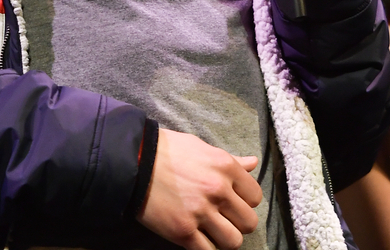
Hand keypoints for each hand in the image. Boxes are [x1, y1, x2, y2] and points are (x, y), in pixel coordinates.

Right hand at [136, 128, 261, 249]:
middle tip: (225, 219)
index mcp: (226, 168)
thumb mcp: (203, 148)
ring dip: (225, 239)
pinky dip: (205, 248)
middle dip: (238, 223)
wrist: (134, 162)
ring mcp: (200, 213)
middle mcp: (218, 191)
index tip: (234, 203)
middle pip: (249, 222)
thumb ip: (231, 160)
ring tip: (213, 232)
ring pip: (233, 241)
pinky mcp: (182, 231)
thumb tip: (253, 163)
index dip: (246, 202)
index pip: (255, 197)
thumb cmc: (169, 151)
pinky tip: (197, 239)